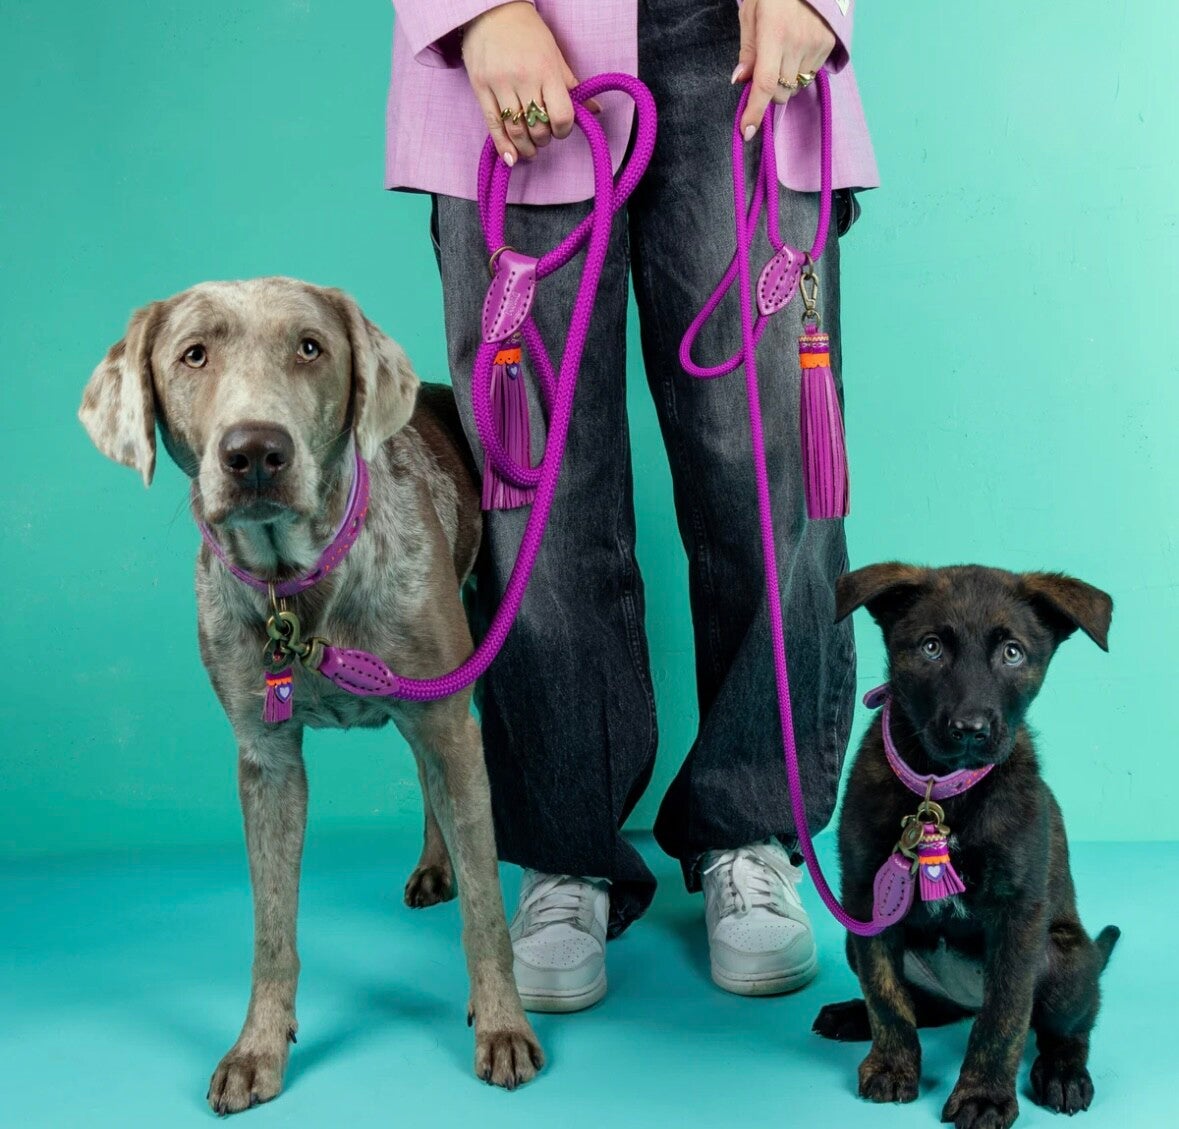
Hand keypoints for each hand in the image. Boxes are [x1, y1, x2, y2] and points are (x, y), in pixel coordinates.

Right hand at [462, 2, 593, 165]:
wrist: (491, 11)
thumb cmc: (528, 33)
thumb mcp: (555, 55)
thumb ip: (571, 85)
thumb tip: (595, 111)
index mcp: (546, 70)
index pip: (561, 115)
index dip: (563, 130)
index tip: (561, 130)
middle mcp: (523, 78)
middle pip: (538, 127)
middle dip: (544, 139)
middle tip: (544, 138)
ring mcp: (499, 84)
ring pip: (516, 130)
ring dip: (526, 147)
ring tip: (531, 150)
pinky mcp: (480, 88)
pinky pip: (493, 125)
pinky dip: (503, 145)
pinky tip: (511, 158)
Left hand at [732, 0, 835, 139]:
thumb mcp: (751, 14)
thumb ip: (747, 50)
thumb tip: (741, 80)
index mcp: (774, 34)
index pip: (764, 84)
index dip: (755, 112)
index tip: (747, 132)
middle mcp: (797, 43)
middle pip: (779, 92)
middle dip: (768, 90)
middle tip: (765, 69)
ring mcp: (816, 46)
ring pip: (795, 87)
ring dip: (784, 81)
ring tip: (783, 54)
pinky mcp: (828, 47)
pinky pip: (809, 76)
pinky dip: (799, 71)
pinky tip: (797, 50)